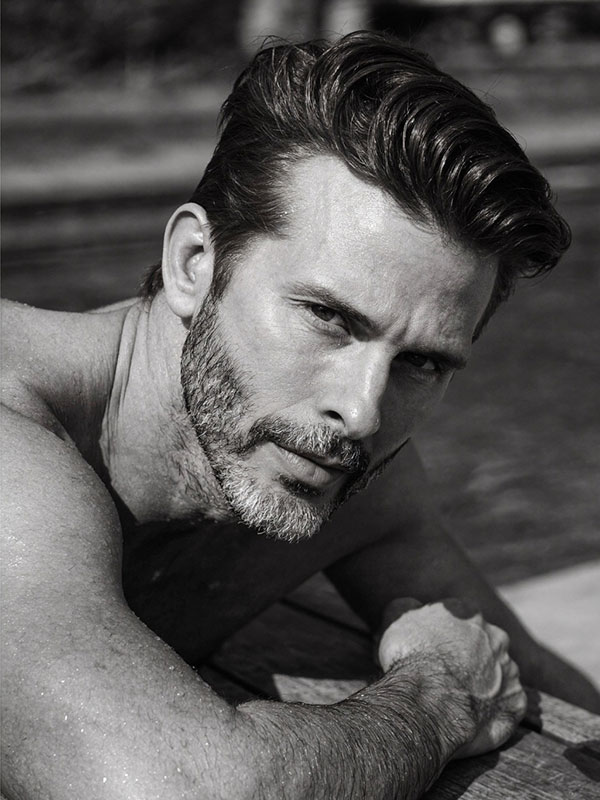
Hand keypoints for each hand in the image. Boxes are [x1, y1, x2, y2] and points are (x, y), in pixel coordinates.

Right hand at [377, 598, 526, 757]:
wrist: (426, 702)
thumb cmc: (410, 658)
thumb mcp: (397, 619)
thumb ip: (408, 606)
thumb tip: (412, 605)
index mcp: (470, 613)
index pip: (460, 622)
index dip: (445, 638)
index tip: (433, 653)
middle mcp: (497, 638)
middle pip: (484, 645)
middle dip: (470, 659)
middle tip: (447, 677)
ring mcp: (510, 671)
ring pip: (499, 675)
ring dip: (485, 684)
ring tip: (458, 700)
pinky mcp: (516, 703)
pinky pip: (508, 705)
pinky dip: (494, 711)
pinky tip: (473, 718)